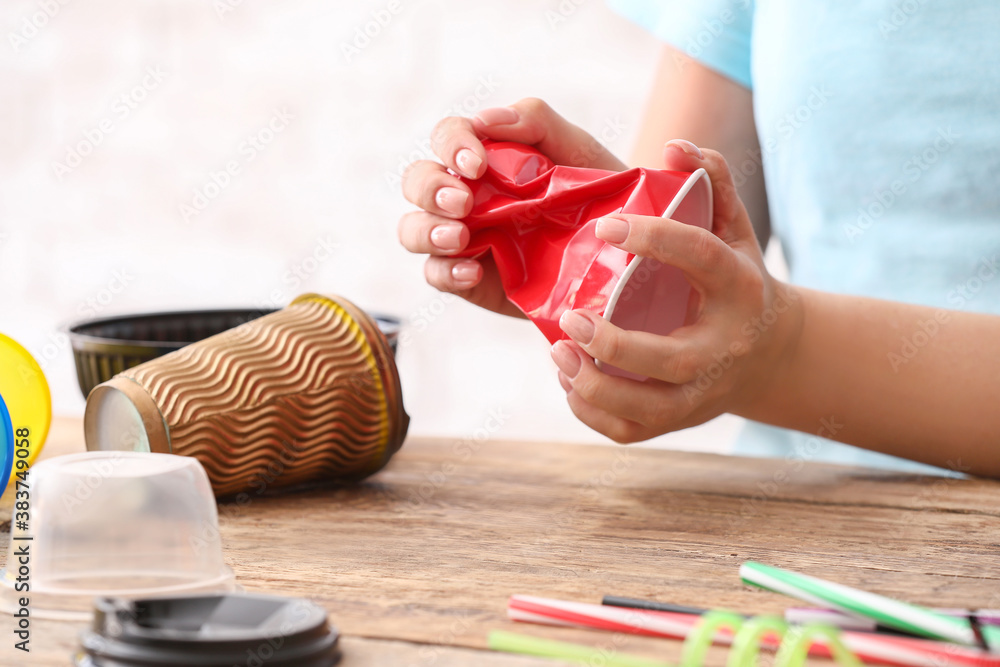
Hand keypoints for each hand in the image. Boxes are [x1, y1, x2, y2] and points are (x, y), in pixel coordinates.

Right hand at [398, 98, 626, 317]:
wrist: (622, 251)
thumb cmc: (598, 192)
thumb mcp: (577, 150)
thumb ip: (536, 122)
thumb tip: (485, 120)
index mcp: (484, 156)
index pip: (447, 137)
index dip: (452, 144)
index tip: (477, 163)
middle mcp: (464, 194)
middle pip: (417, 181)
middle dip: (431, 188)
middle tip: (463, 202)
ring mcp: (462, 238)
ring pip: (412, 228)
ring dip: (426, 230)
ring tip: (459, 237)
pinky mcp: (468, 279)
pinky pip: (436, 274)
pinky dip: (446, 272)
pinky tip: (474, 272)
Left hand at [550, 141, 802, 442]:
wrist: (771, 356)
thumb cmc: (738, 281)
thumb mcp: (734, 231)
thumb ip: (711, 183)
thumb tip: (674, 145)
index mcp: (740, 289)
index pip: (700, 258)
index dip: (654, 237)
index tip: (604, 224)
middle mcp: (724, 348)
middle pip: (670, 359)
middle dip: (614, 344)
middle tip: (570, 318)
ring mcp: (703, 393)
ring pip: (646, 409)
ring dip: (593, 386)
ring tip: (557, 352)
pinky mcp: (680, 421)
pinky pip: (630, 431)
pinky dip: (591, 411)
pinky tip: (569, 378)